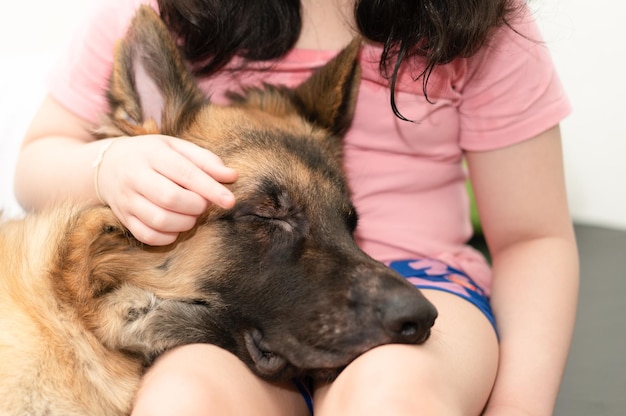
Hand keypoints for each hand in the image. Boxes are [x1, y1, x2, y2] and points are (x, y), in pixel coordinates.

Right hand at [96, 135, 236, 244]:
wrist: (107, 165)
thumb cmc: (152, 155)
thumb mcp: (176, 147)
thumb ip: (205, 160)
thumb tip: (231, 176)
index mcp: (153, 154)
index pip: (185, 173)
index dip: (210, 189)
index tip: (230, 201)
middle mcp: (136, 176)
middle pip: (171, 198)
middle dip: (196, 206)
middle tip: (204, 204)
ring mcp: (127, 199)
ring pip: (159, 220)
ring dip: (185, 222)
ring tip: (192, 214)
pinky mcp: (123, 218)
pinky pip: (147, 236)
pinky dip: (168, 236)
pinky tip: (176, 227)